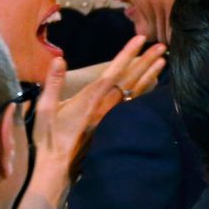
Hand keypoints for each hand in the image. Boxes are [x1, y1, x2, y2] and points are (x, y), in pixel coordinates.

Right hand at [24, 37, 165, 208]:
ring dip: (150, 75)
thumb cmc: (49, 137)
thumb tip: (59, 58)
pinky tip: (152, 86)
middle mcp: (107, 106)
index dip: (128, 53)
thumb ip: (53, 82)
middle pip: (131, 78)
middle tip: (163, 45)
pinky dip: (145, 92)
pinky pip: (134, 104)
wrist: (58, 169)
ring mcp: (113, 117)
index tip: (140, 39)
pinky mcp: (114, 125)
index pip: (114, 70)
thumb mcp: (45, 108)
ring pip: (136, 91)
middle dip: (147, 60)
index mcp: (91, 98)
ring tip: (163, 61)